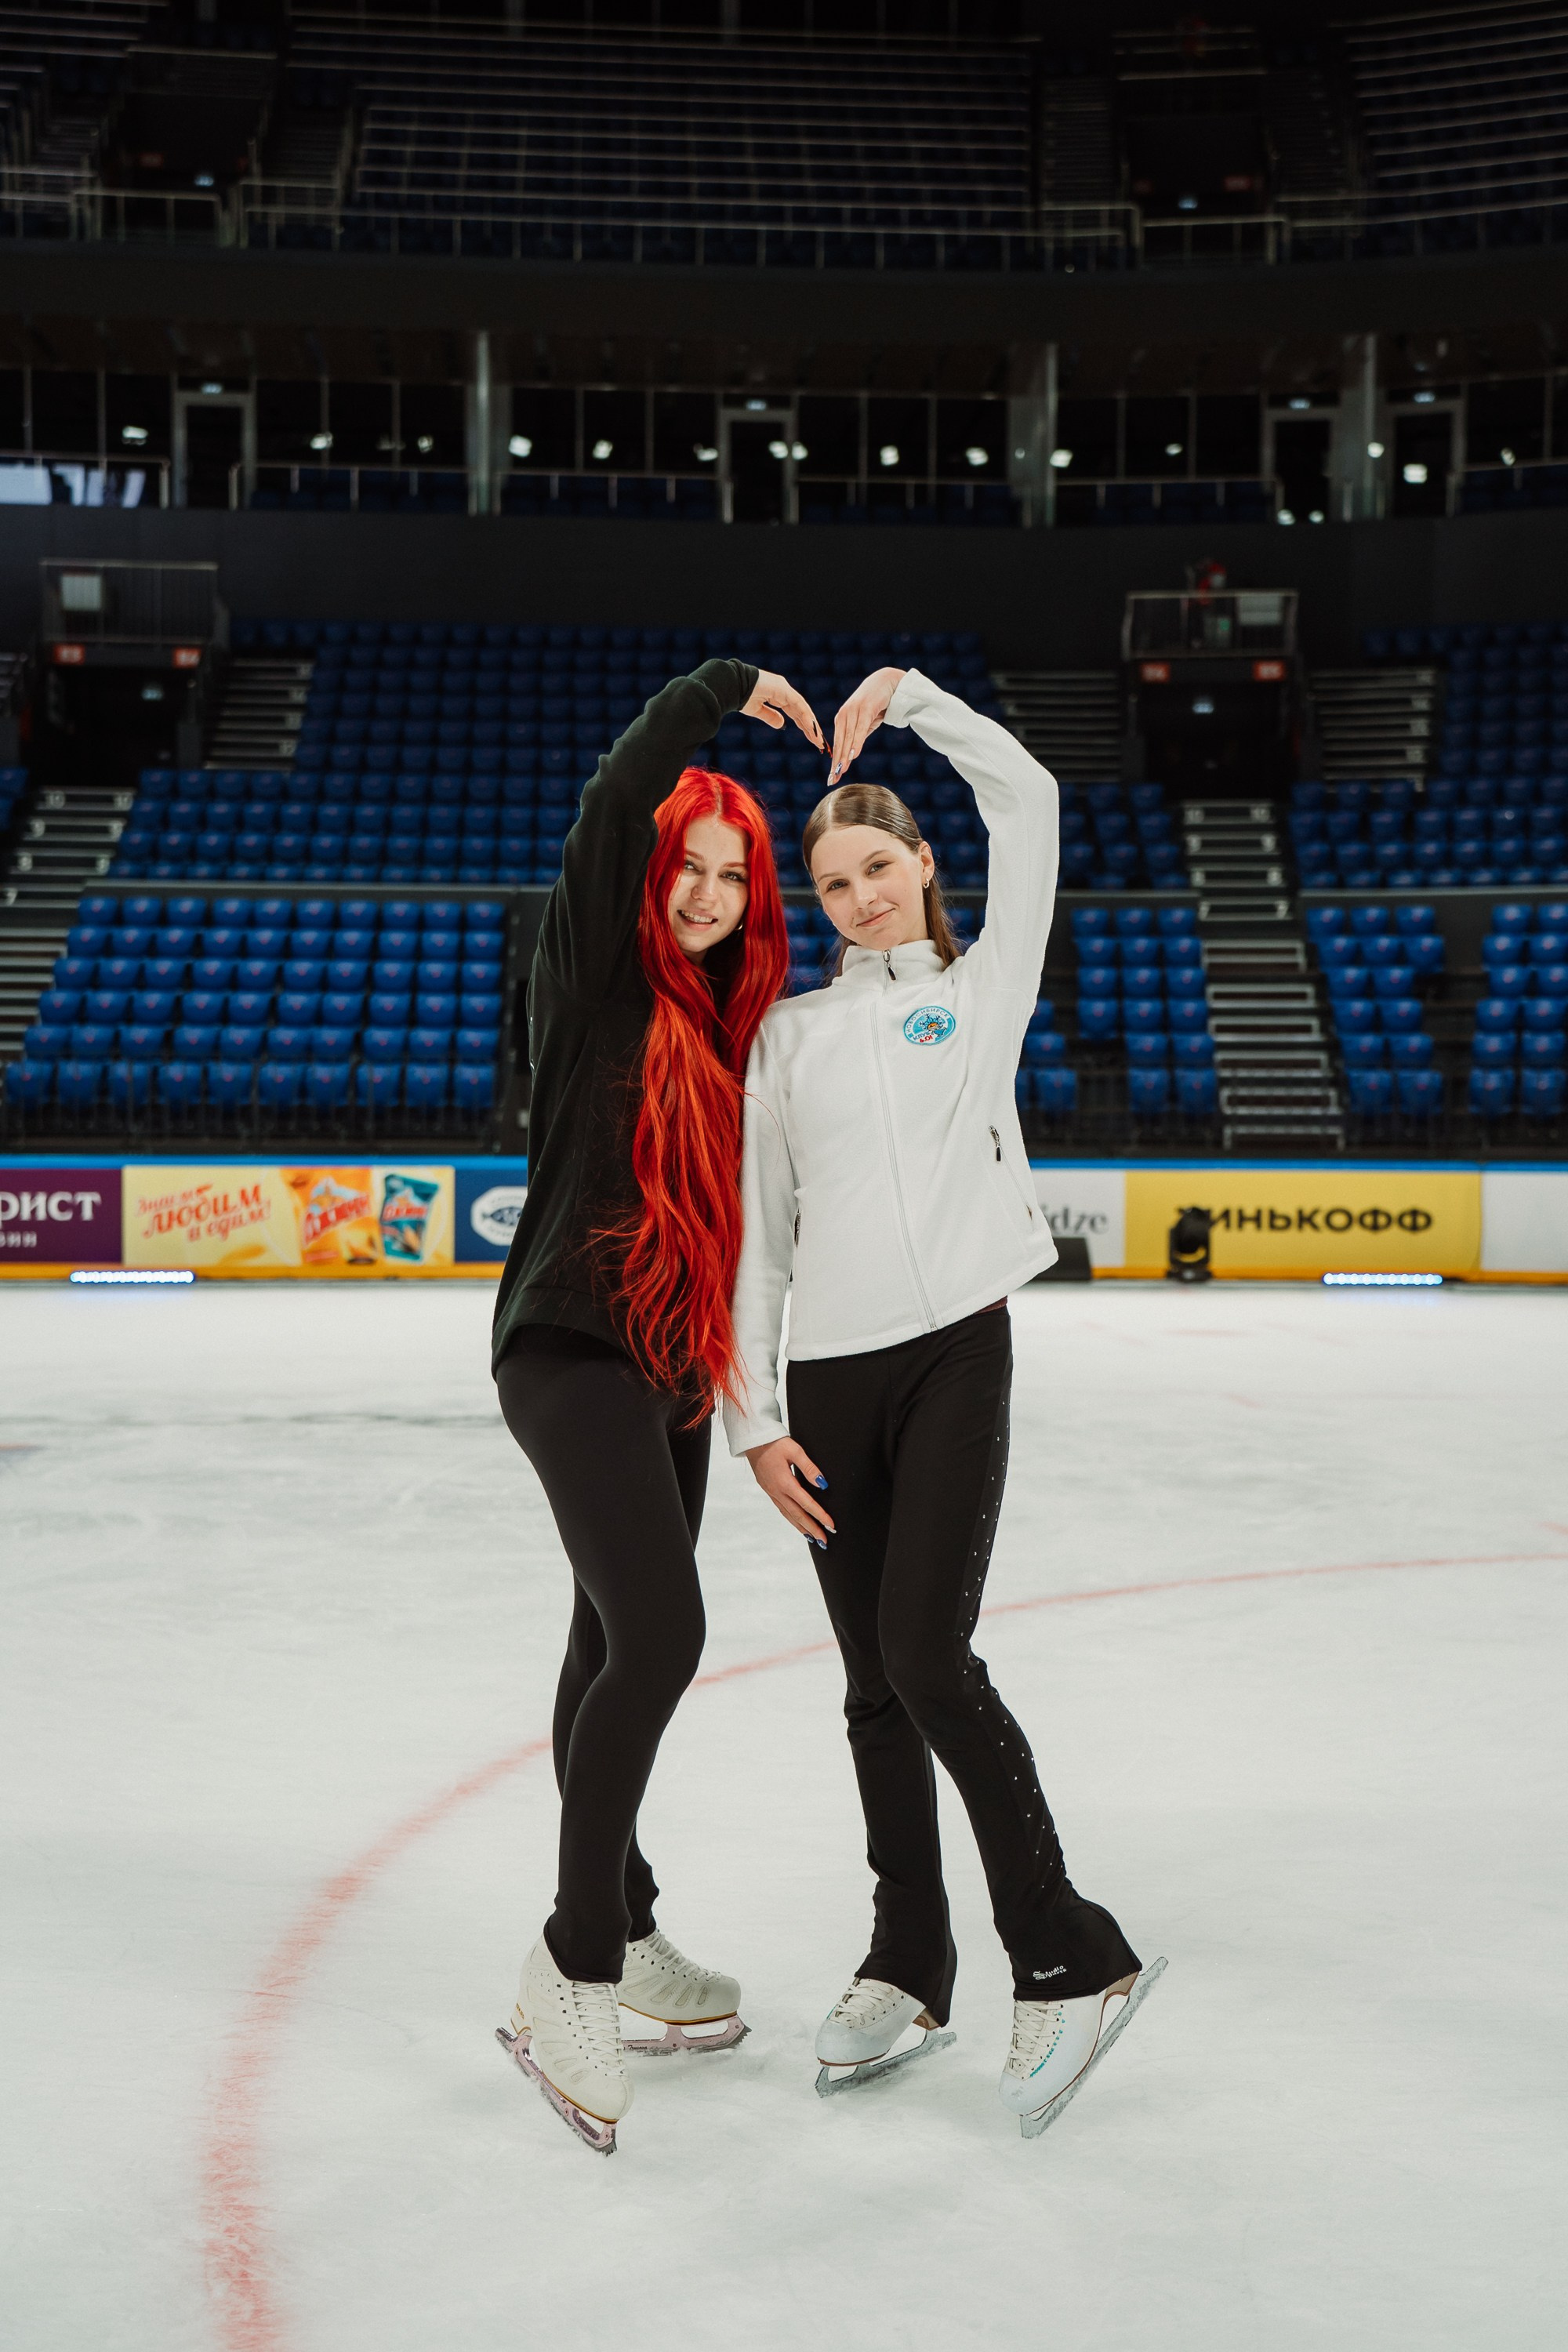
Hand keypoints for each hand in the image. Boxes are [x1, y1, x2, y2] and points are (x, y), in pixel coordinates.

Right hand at [743, 670, 824, 749]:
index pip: (796, 712)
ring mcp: (784, 688)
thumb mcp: (757, 711)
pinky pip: (798, 705)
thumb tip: (782, 725)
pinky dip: (805, 717)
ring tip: (818, 740)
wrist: (732, 686)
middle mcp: (784, 691)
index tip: (811, 738)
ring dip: (811, 725)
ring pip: (803, 709)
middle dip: (811, 727)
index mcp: (778, 694)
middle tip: (819, 742)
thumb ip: (770, 717)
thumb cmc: (741, 697)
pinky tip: (811, 729)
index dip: (804, 725)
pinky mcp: (783, 689)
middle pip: (802, 711)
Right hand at [744, 1434, 835, 1545]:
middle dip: (812, 1529)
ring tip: (814, 1539)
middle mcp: (777, 1491)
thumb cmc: (775, 1443)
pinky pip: (782, 1510)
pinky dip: (792, 1520)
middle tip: (825, 1541)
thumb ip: (809, 1468)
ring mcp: (771, 1493)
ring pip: (789, 1515)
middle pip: (797, 1515)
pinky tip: (798, 1524)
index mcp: (784, 1482)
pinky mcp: (769, 1491)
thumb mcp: (795, 1450)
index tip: (831, 1526)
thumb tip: (822, 1484)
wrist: (753, 1441)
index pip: (806, 1504)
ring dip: (802, 1528)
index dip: (820, 1516)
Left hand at [829, 667, 905, 782]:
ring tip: (841, 771)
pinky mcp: (865, 708)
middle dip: (836, 763)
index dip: (835, 762)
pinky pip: (860, 729)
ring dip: (845, 756)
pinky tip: (854, 755)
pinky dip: (856, 742)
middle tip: (832, 779)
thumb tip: (852, 754)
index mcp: (842, 719)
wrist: (887, 681)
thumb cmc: (876, 703)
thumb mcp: (866, 722)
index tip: (831, 778)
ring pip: (848, 738)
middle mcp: (844, 715)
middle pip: (840, 743)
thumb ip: (858, 736)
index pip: (837, 744)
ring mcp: (853, 711)